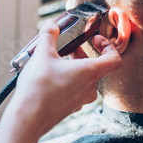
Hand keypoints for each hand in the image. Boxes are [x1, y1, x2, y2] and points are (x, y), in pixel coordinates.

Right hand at [2, 20, 121, 136]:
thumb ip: (49, 35)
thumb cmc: (39, 87)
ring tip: (55, 62)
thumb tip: (52, 24)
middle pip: (96, 67)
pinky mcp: (69, 108)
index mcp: (90, 72)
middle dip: (83, 55)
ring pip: (84, 80)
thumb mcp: (43, 54)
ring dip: (74, 68)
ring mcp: (80, 100)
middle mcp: (89, 88)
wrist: (28, 118)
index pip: (114, 59)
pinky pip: (74, 91)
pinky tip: (49, 78)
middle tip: (70, 48)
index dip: (109, 47)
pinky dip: (66, 81)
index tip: (96, 40)